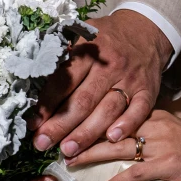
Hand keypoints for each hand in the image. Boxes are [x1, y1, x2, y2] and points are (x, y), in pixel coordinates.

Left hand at [29, 10, 173, 157]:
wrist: (147, 30)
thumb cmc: (107, 38)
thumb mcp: (84, 35)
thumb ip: (64, 56)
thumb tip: (35, 78)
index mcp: (89, 52)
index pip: (64, 81)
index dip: (46, 103)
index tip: (32, 123)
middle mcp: (110, 66)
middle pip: (83, 100)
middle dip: (60, 125)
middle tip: (42, 143)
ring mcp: (130, 79)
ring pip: (108, 109)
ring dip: (87, 132)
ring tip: (68, 150)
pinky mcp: (148, 91)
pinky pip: (139, 110)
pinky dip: (127, 124)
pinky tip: (112, 139)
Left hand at [65, 110, 180, 180]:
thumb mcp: (174, 134)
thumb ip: (151, 138)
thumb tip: (126, 151)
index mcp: (154, 116)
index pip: (116, 117)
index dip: (92, 125)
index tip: (71, 131)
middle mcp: (155, 126)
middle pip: (111, 130)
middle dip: (83, 140)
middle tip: (62, 148)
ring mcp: (162, 145)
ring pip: (118, 149)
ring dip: (92, 158)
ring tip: (73, 166)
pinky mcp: (170, 164)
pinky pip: (138, 172)